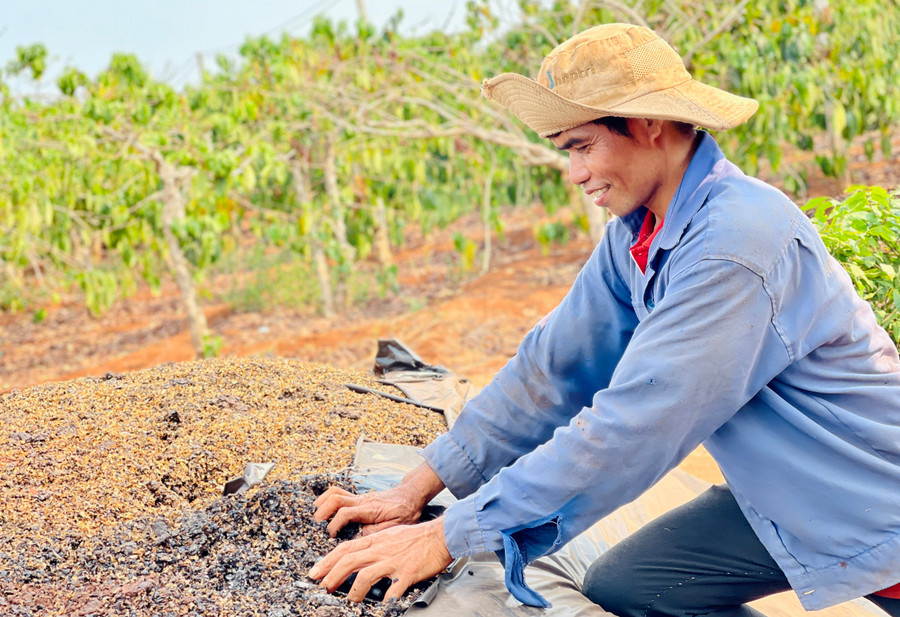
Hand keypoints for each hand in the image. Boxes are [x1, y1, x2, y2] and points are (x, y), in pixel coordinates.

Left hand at [308, 517, 451, 602]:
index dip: (327, 561)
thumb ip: (373, 544)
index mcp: (375, 540)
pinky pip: (393, 589)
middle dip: (332, 576)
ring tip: (349, 601)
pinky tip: (382, 606)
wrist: (440, 535)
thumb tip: (358, 555)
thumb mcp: (389, 534)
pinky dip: (386, 599)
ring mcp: (393, 561)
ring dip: (353, 591)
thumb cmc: (416, 537)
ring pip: (365, 575)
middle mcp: (381, 550)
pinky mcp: (407, 573)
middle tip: (323, 588)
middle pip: (349, 561)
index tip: (315, 572)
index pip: (344, 549)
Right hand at [313, 463, 444, 536]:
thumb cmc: (406, 512)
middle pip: (335, 498)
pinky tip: (324, 510)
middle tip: (316, 526)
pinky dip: (328, 499)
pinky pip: (339, 493)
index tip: (330, 536)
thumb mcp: (397, 526)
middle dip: (322, 511)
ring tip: (317, 517)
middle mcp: (362, 501)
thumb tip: (359, 536)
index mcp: (370, 509)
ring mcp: (359, 497)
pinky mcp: (358, 498)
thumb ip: (377, 531)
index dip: (335, 524)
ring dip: (322, 502)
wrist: (411, 495)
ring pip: (335, 492)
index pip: (346, 512)